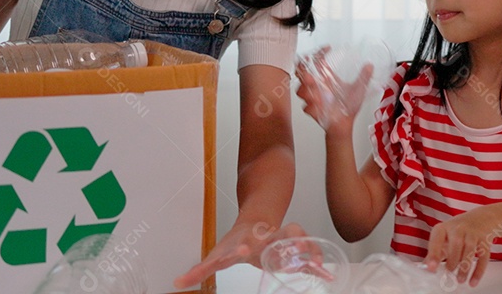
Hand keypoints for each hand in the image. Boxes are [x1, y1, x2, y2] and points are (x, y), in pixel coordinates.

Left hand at [173, 220, 307, 288]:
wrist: (256, 220)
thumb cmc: (237, 240)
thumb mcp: (217, 254)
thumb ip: (199, 271)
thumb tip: (177, 283)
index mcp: (245, 243)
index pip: (241, 246)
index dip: (239, 249)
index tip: (239, 251)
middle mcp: (265, 238)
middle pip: (275, 236)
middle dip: (283, 241)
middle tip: (291, 246)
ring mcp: (281, 240)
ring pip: (296, 238)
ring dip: (305, 247)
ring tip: (314, 260)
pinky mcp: (291, 249)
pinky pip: (306, 255)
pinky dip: (317, 263)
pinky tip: (325, 272)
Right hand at [295, 46, 372, 133]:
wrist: (345, 124)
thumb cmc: (349, 106)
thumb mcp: (358, 89)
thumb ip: (364, 77)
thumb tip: (370, 66)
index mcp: (326, 78)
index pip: (317, 60)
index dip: (319, 52)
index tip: (327, 48)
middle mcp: (317, 86)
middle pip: (301, 72)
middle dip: (302, 70)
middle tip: (310, 73)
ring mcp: (313, 98)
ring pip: (300, 90)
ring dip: (306, 90)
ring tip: (314, 92)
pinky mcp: (312, 110)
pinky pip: (306, 107)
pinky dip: (311, 107)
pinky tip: (318, 108)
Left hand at [424, 208, 501, 286]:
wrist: (482, 217)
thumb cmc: (459, 230)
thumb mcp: (445, 237)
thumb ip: (435, 251)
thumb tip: (425, 267)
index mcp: (444, 228)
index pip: (437, 239)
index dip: (434, 253)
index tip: (431, 267)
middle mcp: (459, 228)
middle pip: (455, 244)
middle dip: (452, 261)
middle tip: (449, 274)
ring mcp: (473, 233)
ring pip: (470, 250)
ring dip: (464, 267)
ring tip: (460, 280)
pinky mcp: (485, 240)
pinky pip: (483, 257)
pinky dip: (478, 271)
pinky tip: (473, 281)